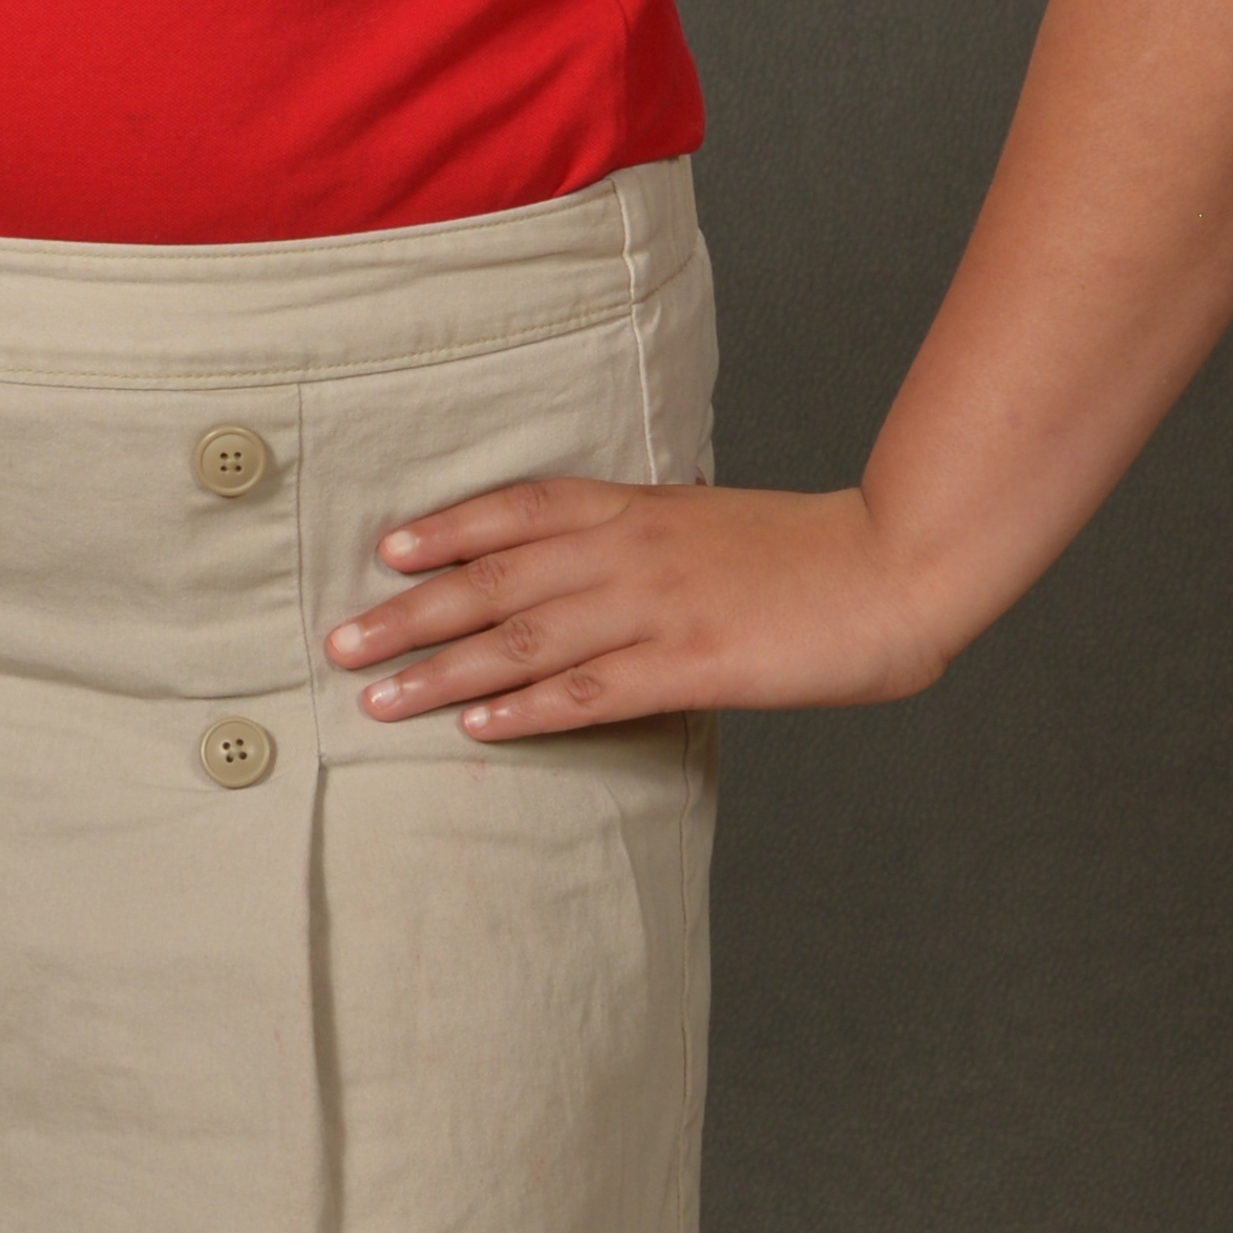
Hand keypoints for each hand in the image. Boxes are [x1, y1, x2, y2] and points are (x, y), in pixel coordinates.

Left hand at [324, 478, 949, 735]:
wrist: (892, 565)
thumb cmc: (804, 550)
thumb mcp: (709, 521)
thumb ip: (645, 534)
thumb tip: (591, 550)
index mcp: (636, 507)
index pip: (519, 508)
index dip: (447, 528)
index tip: (383, 549)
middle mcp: (629, 550)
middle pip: (497, 578)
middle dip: (411, 612)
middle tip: (339, 639)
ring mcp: (656, 608)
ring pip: (525, 639)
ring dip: (443, 668)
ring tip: (378, 695)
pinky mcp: (689, 665)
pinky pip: (591, 690)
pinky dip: (527, 708)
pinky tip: (478, 725)